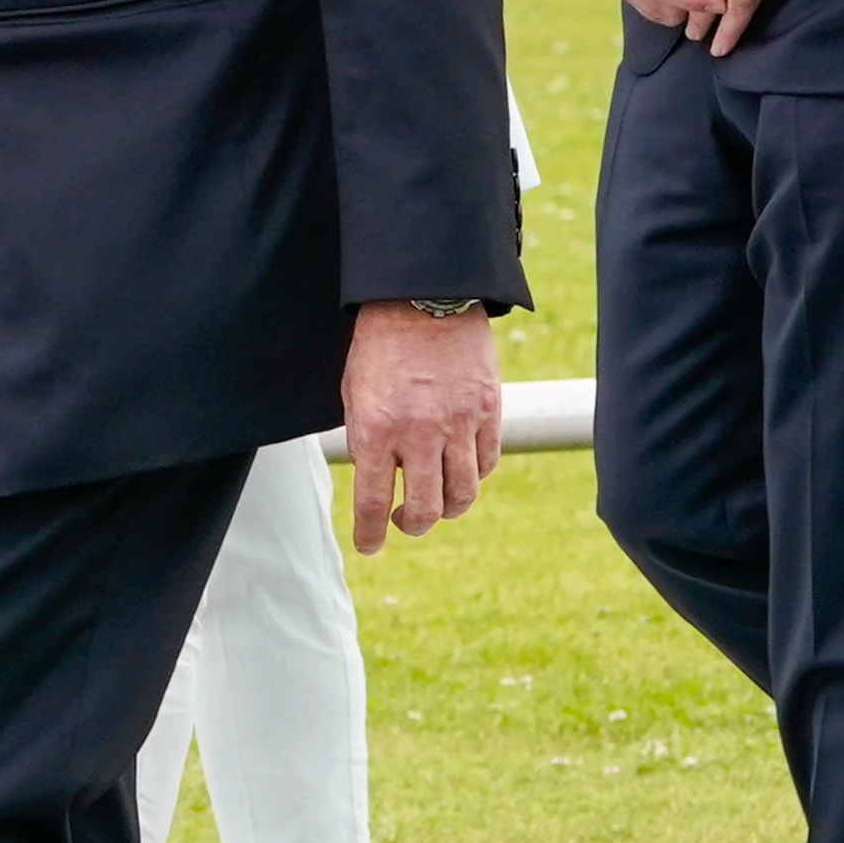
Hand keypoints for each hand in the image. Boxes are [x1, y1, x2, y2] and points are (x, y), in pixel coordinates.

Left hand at [342, 303, 504, 547]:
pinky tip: (458, 469)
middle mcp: (418, 434)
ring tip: (434, 500)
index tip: (369, 545)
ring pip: (461, 495)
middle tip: (403, 522)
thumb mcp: (354, 393)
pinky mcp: (489, 411)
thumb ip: (366, 440)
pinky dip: (472, 476)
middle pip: (424, 510)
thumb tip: (378, 483)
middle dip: (410, 526)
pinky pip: (486, 464)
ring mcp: (459, 424)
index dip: (370, 534)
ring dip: (446, 508)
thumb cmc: (379, 345)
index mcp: (374, 430)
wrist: (424, 296)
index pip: (372, 503)